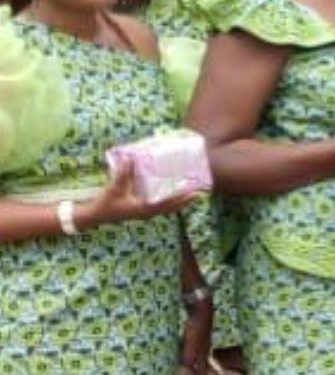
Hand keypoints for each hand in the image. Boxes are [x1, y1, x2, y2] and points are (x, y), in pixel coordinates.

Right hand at [84, 160, 203, 226]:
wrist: (95, 216)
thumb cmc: (105, 203)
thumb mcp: (114, 188)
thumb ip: (123, 174)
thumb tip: (130, 158)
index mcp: (144, 209)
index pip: (168, 204)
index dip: (181, 198)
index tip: (194, 192)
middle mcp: (148, 212)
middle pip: (172, 207)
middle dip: (186, 199)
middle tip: (200, 190)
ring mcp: (145, 212)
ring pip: (167, 207)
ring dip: (179, 200)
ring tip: (191, 191)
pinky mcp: (142, 210)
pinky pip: (160, 205)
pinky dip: (169, 200)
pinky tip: (172, 191)